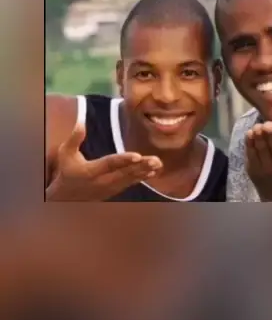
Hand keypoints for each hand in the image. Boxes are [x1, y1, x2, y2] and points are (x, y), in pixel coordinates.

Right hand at [46, 123, 162, 200]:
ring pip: (129, 179)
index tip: (137, 156)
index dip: (123, 160)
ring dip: (145, 171)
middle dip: (141, 166)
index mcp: (91, 172)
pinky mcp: (113, 190)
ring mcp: (109, 188)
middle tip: (155, 160)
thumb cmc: (67, 170)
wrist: (65, 196)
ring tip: (158, 164)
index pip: (109, 164)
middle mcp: (102, 181)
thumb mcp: (65, 153)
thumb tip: (80, 122)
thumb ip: (74, 139)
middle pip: (124, 173)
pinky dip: (142, 177)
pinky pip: (130, 183)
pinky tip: (153, 172)